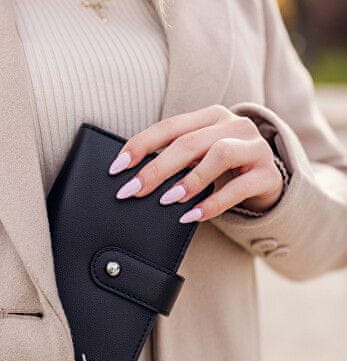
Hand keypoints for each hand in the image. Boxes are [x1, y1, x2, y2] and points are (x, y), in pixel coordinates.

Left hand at [108, 105, 283, 220]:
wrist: (270, 183)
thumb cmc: (225, 171)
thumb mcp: (199, 159)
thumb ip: (175, 161)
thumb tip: (133, 181)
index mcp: (211, 117)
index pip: (170, 126)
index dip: (141, 145)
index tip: (117, 167)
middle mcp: (234, 125)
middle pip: (189, 142)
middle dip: (157, 168)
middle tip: (133, 190)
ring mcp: (254, 148)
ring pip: (219, 155)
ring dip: (189, 179)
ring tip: (167, 200)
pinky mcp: (267, 174)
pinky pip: (238, 188)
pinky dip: (213, 203)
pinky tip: (193, 216)